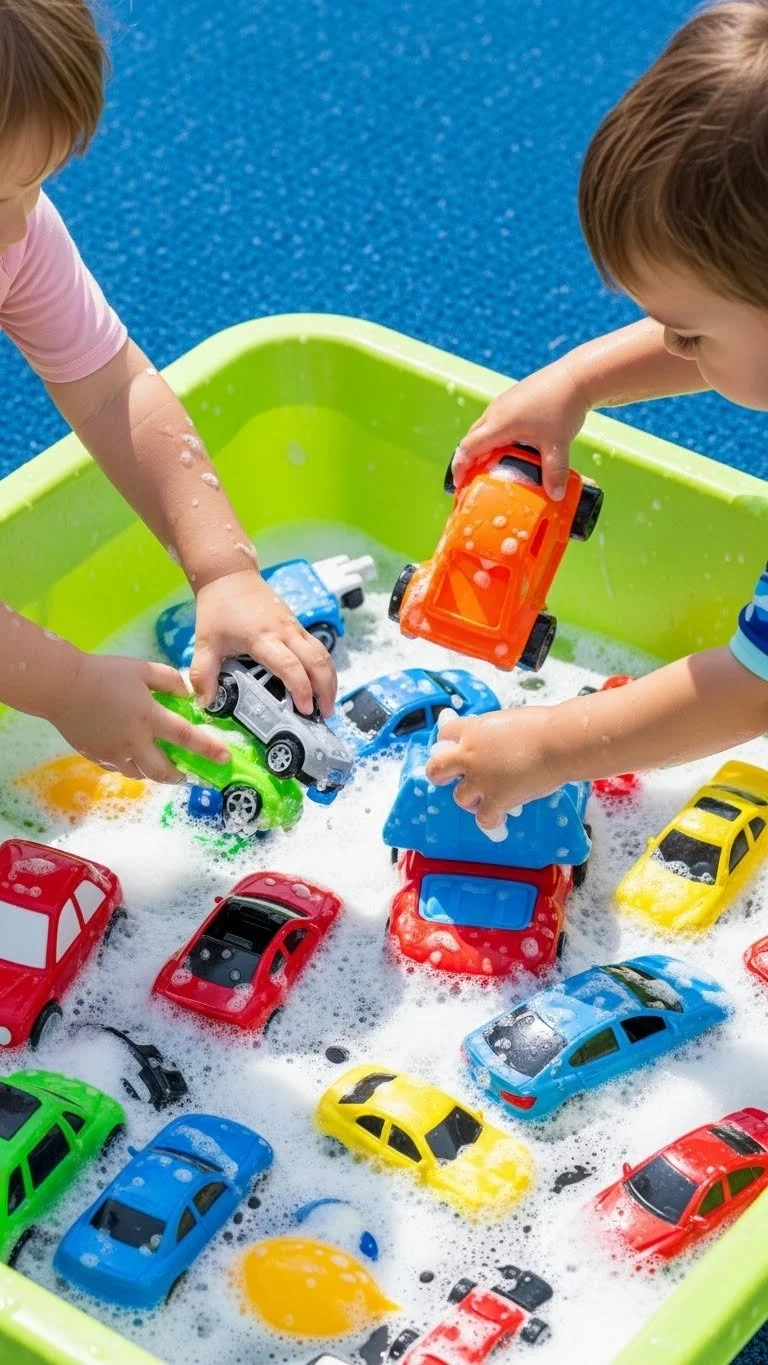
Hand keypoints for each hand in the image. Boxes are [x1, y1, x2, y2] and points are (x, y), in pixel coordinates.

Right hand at [47, 655, 230, 782]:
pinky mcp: (96, 756)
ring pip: (140, 774)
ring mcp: (113, 753)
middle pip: (162, 771)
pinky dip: (130, 766)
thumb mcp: (142, 669)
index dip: (208, 749)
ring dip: (153, 773)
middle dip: (178, 776)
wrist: (61, 686)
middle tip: (185, 773)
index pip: (186, 737)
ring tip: (157, 764)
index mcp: (148, 717)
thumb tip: (186, 694)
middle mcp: (133, 741)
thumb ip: (169, 680)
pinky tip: (129, 755)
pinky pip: (119, 768)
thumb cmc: (104, 674)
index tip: (225, 758)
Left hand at [190, 569, 336, 716]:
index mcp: (263, 638)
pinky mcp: (296, 625)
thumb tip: (205, 704)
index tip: (304, 710)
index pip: (290, 666)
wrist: (229, 575)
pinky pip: (318, 648)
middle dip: (325, 689)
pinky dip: (324, 668)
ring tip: (327, 704)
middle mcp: (285, 632)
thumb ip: (202, 674)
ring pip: (322, 654)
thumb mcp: (204, 642)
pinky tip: (320, 684)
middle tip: (324, 715)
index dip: (301, 689)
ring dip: (330, 680)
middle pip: (317, 661)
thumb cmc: (217, 609)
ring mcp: (294, 627)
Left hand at [425, 709, 565, 830]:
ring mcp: (481, 779)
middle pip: (436, 768)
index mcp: (473, 730)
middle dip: (442, 775)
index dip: (448, 744)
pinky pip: (484, 819)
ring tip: (488, 797)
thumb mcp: (506, 721)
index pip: (444, 735)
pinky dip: (492, 821)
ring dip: (472, 799)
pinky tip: (502, 816)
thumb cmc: (542, 727)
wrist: (559, 742)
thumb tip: (487, 744)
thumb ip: (489, 734)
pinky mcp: (498, 799)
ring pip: (460, 798)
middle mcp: (470, 755)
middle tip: (455, 778)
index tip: (458, 750)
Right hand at [452, 360, 588, 499]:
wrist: (576, 377)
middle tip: (473, 480)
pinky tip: (509, 447)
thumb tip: (556, 497)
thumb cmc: (563, 407)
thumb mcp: (557, 444)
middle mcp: (495, 412)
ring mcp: (503, 403)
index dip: (460, 466)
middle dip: (468, 460)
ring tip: (490, 466)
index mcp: (499, 424)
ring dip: (481, 447)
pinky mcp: (512, 398)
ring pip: (483, 428)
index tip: (459, 483)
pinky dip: (493, 437)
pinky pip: (494, 421)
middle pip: (471, 438)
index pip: (468, 448)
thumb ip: (554, 472)